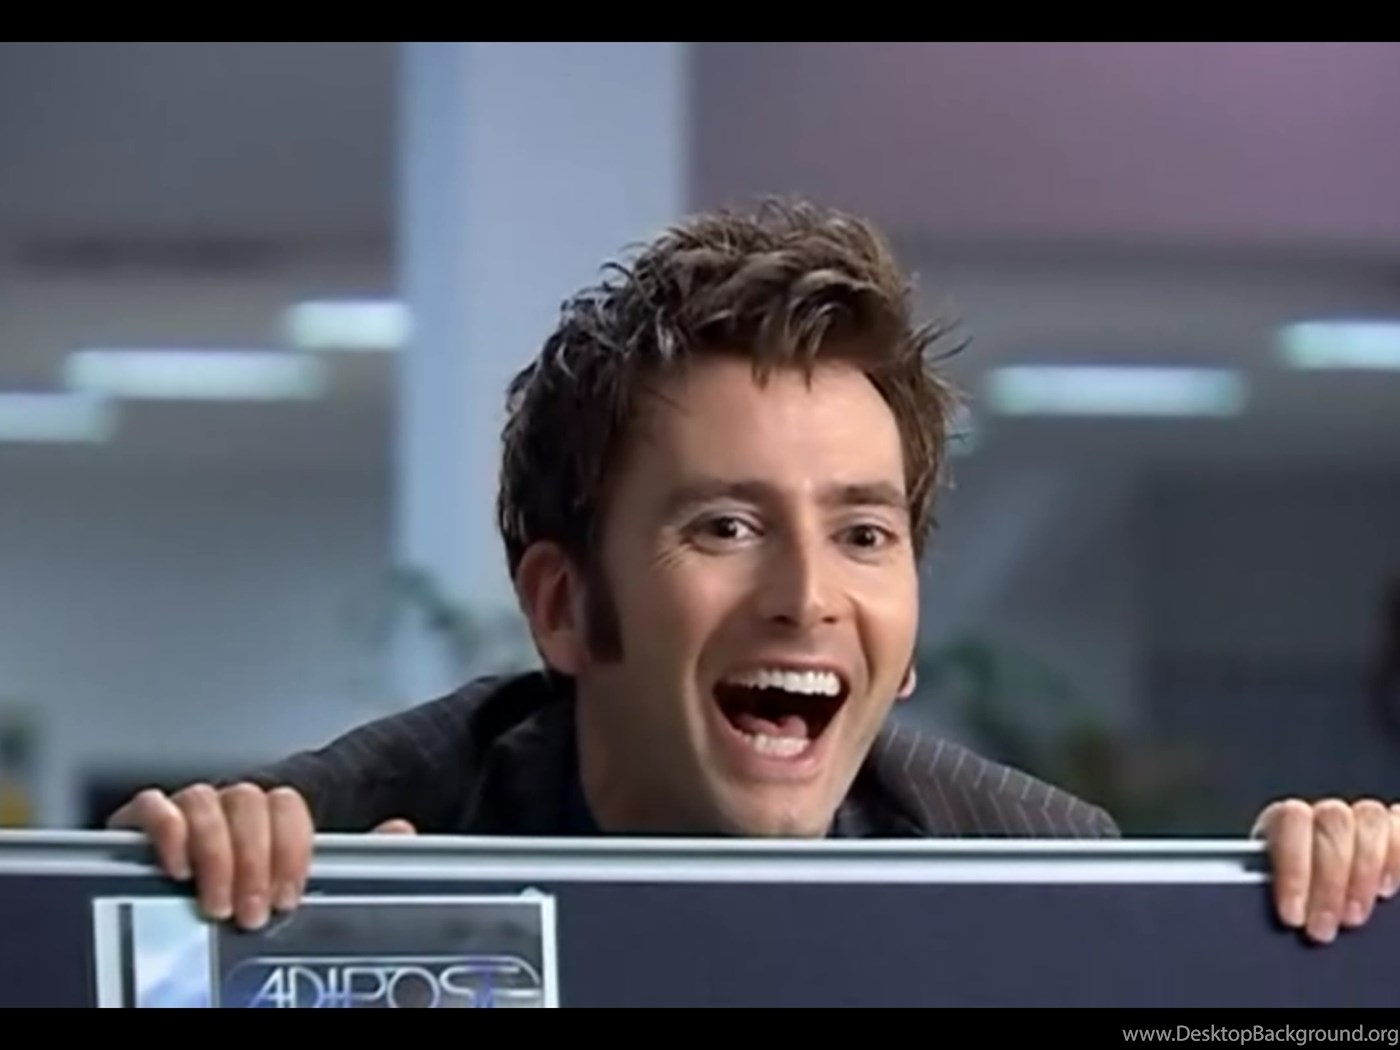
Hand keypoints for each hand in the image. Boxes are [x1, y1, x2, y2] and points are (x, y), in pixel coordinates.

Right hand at [106, 782, 414, 928]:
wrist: (186, 924)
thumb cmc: (254, 899)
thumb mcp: (310, 882)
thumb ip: (358, 855)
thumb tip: (400, 830)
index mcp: (271, 817)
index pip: (289, 804)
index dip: (291, 847)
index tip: (290, 894)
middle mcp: (231, 808)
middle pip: (248, 801)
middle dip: (253, 861)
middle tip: (252, 912)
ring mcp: (187, 811)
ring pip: (204, 800)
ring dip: (215, 855)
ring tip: (215, 904)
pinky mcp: (142, 822)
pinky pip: (153, 804)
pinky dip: (166, 829)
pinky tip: (177, 867)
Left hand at [1252, 797, 1399, 942]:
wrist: (1311, 895)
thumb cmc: (1290, 898)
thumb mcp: (1278, 894)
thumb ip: (1279, 891)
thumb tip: (1276, 915)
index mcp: (1283, 820)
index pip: (1290, 821)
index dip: (1294, 868)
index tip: (1293, 915)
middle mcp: (1322, 814)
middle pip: (1332, 823)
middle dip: (1329, 882)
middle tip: (1323, 927)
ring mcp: (1359, 819)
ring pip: (1370, 818)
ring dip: (1364, 871)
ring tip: (1353, 916)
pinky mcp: (1391, 831)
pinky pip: (1399, 826)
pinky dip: (1396, 857)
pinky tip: (1384, 889)